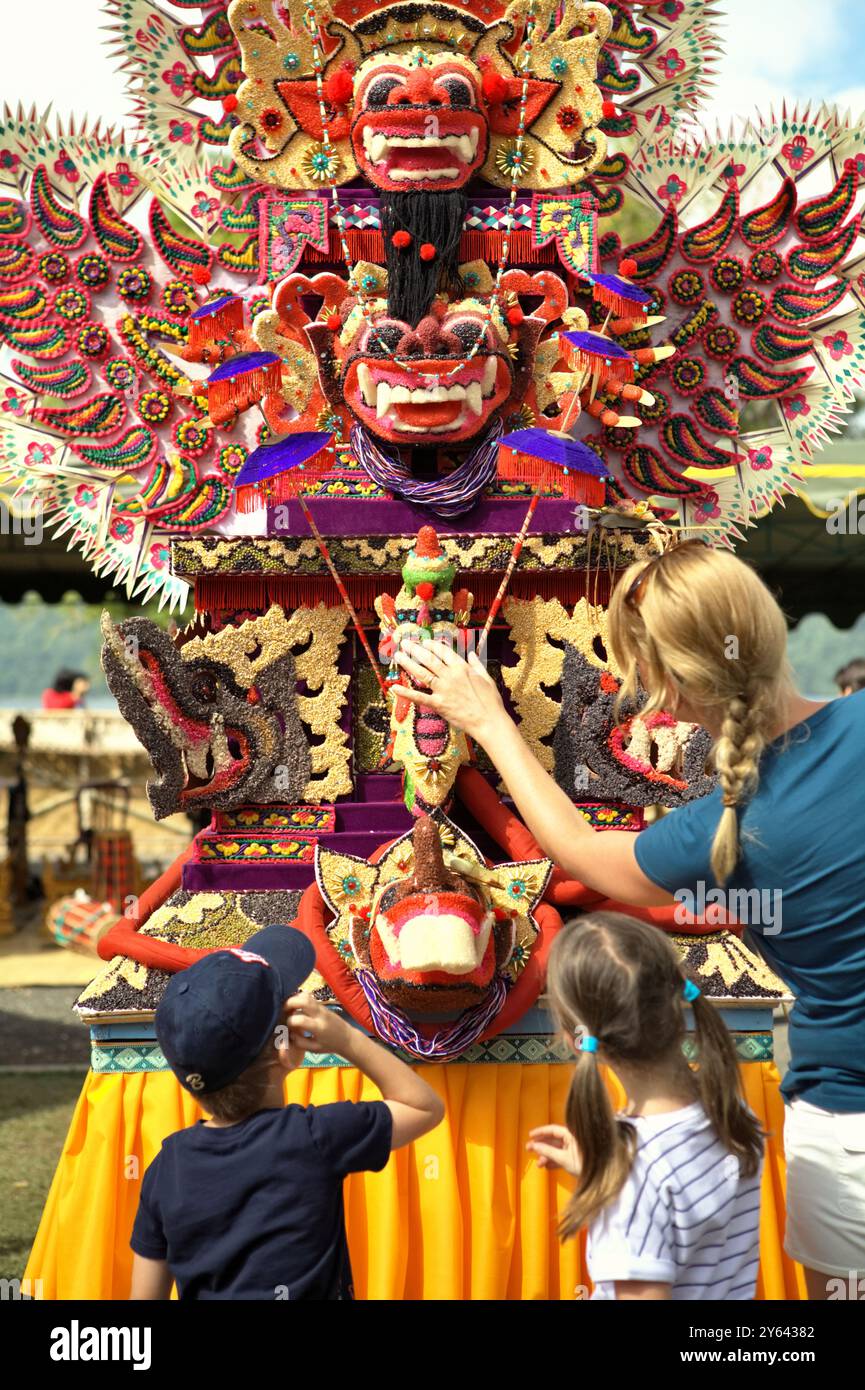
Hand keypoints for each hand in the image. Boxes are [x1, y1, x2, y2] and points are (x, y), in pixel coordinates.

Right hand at [283, 994, 354, 1057]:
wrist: (347, 1038)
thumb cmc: (330, 1045)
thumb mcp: (314, 1049)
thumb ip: (300, 1042)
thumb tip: (288, 1034)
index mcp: (318, 1027)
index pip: (300, 1019)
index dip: (290, 1022)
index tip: (287, 1027)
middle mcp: (320, 1014)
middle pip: (303, 1001)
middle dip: (289, 1003)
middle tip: (283, 1010)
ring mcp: (322, 1007)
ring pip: (306, 995)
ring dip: (294, 999)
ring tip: (288, 1007)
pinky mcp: (322, 1005)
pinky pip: (309, 997)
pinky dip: (300, 998)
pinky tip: (295, 1006)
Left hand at [391, 640, 508, 745]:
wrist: (489, 721)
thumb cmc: (491, 701)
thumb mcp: (487, 678)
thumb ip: (476, 664)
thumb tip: (471, 654)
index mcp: (462, 668)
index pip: (444, 652)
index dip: (432, 645)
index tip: (424, 641)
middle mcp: (450, 676)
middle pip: (429, 659)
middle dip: (415, 649)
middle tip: (405, 643)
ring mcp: (443, 690)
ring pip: (422, 673)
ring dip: (408, 663)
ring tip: (398, 656)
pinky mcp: (439, 705)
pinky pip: (419, 697)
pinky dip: (406, 693)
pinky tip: (394, 687)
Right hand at [526, 1124, 580, 1175]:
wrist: (599, 1178)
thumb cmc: (583, 1164)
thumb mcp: (563, 1158)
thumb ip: (547, 1151)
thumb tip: (533, 1145)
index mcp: (571, 1135)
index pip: (553, 1130)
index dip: (540, 1132)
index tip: (530, 1136)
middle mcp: (572, 1140)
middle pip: (553, 1140)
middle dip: (540, 1145)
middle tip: (528, 1149)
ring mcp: (573, 1150)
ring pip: (556, 1150)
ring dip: (546, 1156)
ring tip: (538, 1164)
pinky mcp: (574, 1159)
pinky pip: (560, 1157)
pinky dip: (553, 1161)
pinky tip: (546, 1167)